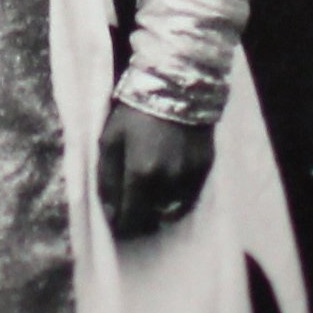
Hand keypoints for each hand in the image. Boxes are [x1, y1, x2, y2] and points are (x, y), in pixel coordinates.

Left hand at [97, 101, 214, 238]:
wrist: (177, 85)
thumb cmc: (136, 111)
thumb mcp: (110, 138)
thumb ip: (106, 177)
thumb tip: (108, 211)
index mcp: (141, 173)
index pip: (130, 218)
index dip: (120, 226)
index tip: (115, 223)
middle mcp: (168, 181)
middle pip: (152, 221)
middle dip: (138, 222)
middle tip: (130, 213)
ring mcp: (190, 176)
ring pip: (172, 212)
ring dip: (158, 212)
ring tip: (149, 201)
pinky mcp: (205, 169)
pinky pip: (189, 198)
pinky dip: (177, 200)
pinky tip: (168, 188)